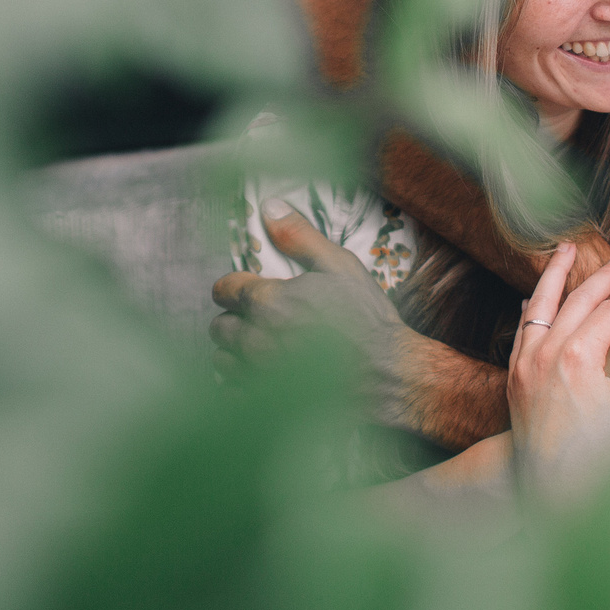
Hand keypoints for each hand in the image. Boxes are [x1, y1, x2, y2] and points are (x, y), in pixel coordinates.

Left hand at [210, 198, 503, 445]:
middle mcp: (255, 339)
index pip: (223, 289)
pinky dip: (242, 382)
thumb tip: (269, 207)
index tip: (247, 290)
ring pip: (222, 359)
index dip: (234, 287)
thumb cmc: (368, 320)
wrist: (390, 376)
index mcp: (267, 301)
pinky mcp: (267, 402)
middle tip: (259, 320)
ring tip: (261, 347)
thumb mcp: (339, 266)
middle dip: (234, 319)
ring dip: (235, 352)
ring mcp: (259, 375)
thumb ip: (299, 236)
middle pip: (219, 326)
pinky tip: (264, 375)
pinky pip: (234, 391)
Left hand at [505, 244, 609, 508]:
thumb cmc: (601, 455)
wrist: (552, 492)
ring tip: (567, 250)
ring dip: (555, 275)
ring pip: (539, 303)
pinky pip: (523, 327)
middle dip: (602, 280)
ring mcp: (524, 362)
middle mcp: (544, 352)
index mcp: (577, 357)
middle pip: (577, 300)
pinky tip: (540, 296)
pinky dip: (534, 305)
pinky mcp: (514, 376)